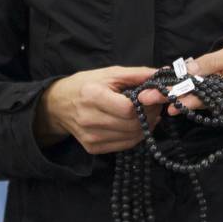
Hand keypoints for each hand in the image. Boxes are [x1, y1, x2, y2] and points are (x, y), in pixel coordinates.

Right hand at [39, 66, 167, 154]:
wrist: (59, 105)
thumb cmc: (85, 84)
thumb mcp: (109, 73)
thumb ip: (137, 74)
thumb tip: (164, 73)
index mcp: (93, 96)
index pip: (129, 109)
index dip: (146, 105)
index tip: (152, 97)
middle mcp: (90, 120)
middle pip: (132, 125)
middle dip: (150, 116)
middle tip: (154, 106)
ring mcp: (91, 137)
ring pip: (131, 137)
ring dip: (145, 127)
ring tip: (146, 114)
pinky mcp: (93, 148)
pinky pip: (124, 145)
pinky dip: (135, 136)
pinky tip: (136, 124)